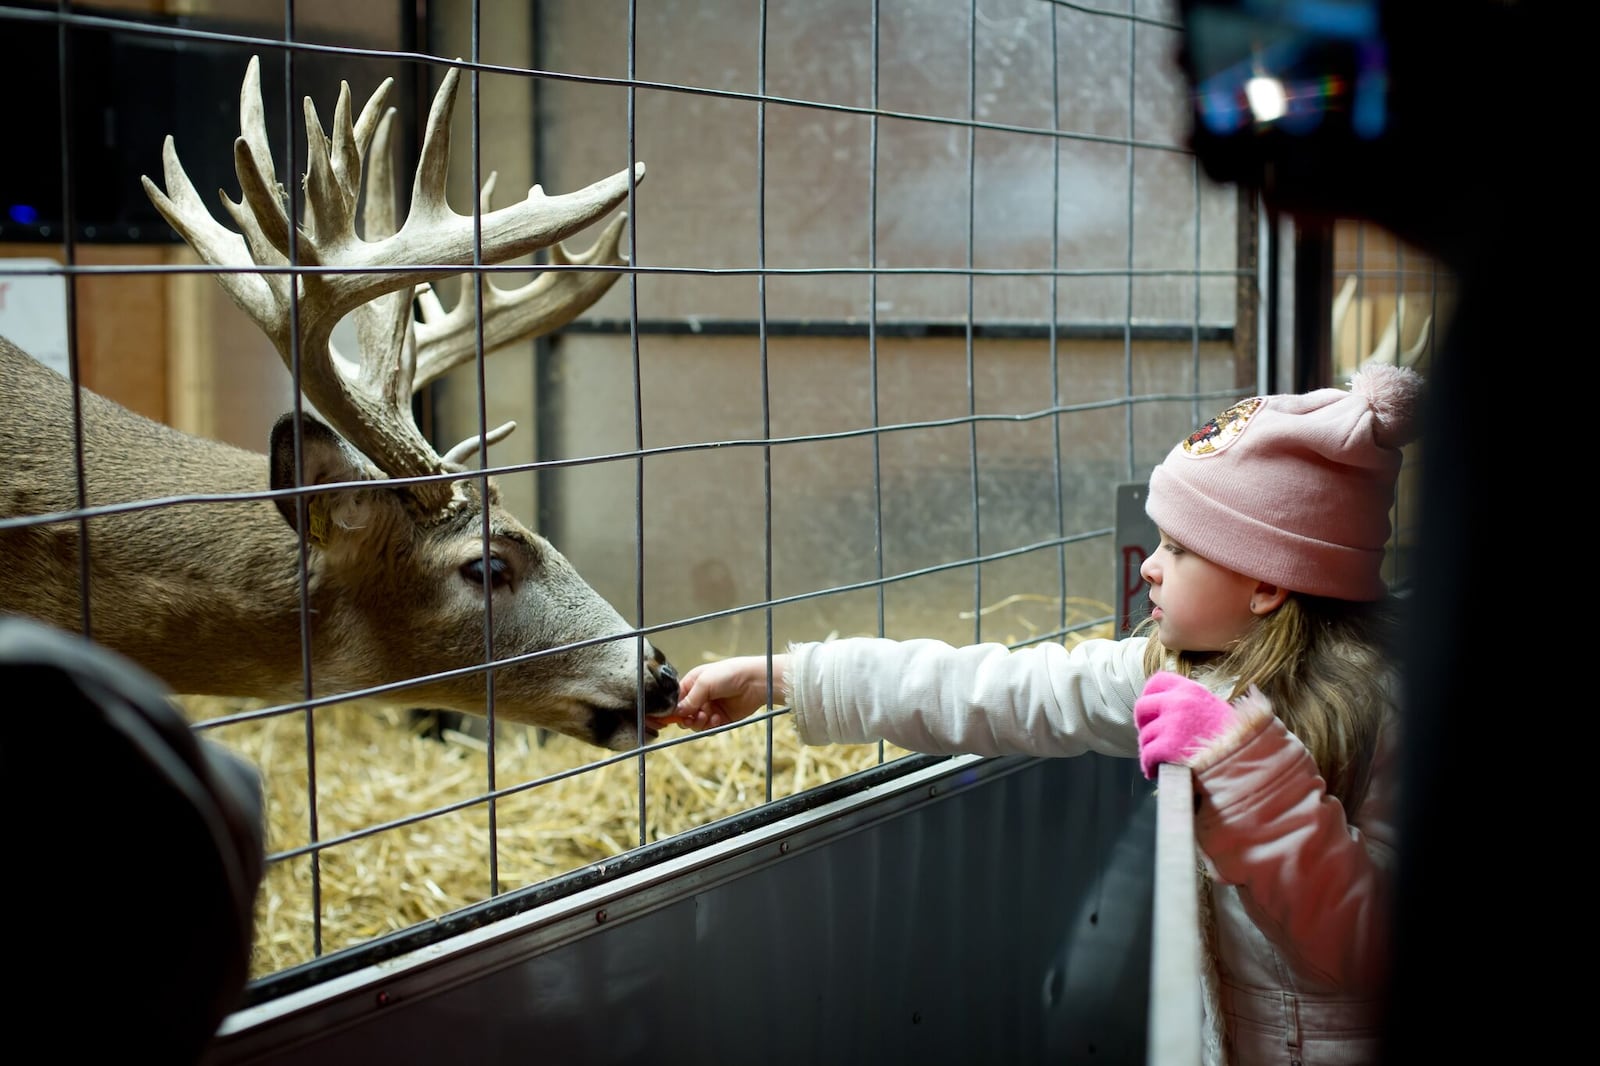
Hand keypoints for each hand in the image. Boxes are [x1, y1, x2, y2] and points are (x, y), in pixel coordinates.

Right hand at [659, 654, 790, 731]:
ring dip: (699, 723)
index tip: (670, 718)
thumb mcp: (705, 683)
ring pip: (695, 723)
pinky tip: (718, 719)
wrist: (755, 682)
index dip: (672, 709)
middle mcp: (699, 696)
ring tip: (708, 717)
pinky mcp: (721, 718)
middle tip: (694, 718)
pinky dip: (711, 726)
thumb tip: (677, 713)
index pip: (675, 700)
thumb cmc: (729, 674)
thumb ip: (690, 698)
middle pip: (683, 714)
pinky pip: (709, 728)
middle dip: (687, 718)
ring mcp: (710, 708)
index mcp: (692, 684)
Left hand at [1134, 670, 1237, 779]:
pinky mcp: (1168, 747)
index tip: (1151, 711)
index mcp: (1191, 689)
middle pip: (1142, 707)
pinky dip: (1149, 765)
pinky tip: (1154, 771)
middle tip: (1150, 736)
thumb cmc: (1236, 737)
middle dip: (1143, 723)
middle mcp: (1178, 702)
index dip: (1150, 696)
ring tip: (1158, 758)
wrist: (1247, 758)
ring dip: (1149, 748)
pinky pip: (1147, 755)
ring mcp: (1172, 724)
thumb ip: (1192, 703)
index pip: (1157, 682)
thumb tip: (1168, 705)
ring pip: (1145, 735)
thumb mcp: (1215, 708)